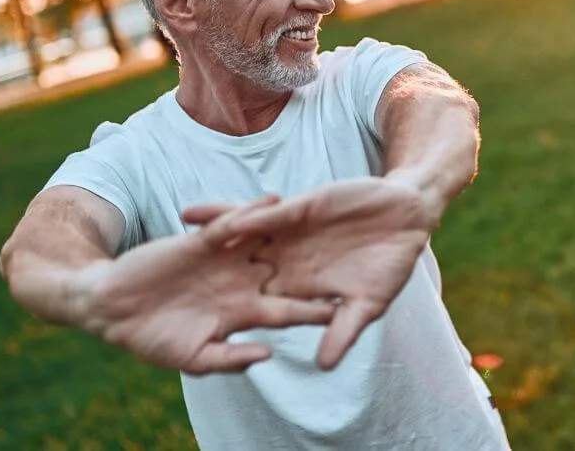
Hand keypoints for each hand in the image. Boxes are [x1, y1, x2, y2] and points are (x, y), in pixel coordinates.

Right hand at [79, 195, 335, 373]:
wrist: (114, 310)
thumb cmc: (153, 340)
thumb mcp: (196, 358)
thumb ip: (231, 358)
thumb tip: (268, 355)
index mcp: (245, 312)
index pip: (290, 311)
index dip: (316, 311)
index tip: (348, 310)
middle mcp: (242, 283)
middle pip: (288, 271)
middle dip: (317, 264)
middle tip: (354, 254)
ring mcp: (225, 260)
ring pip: (267, 242)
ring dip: (292, 229)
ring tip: (324, 215)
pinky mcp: (203, 241)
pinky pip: (233, 224)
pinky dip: (252, 213)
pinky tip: (274, 201)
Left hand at [194, 177, 436, 369]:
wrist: (406, 219)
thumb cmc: (391, 265)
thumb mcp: (369, 304)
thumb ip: (344, 331)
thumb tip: (323, 367)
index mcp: (300, 287)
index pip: (258, 303)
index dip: (228, 315)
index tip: (195, 327)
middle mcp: (287, 260)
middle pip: (238, 267)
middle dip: (206, 272)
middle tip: (168, 279)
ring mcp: (290, 233)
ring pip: (244, 235)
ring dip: (212, 234)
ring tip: (176, 231)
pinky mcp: (299, 208)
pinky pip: (264, 212)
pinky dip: (241, 214)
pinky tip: (212, 217)